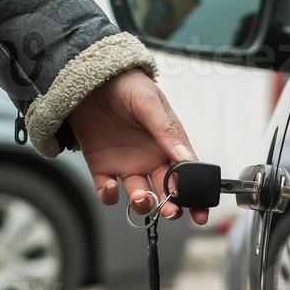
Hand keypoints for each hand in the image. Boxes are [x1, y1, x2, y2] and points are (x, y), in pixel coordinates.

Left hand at [70, 68, 207, 224]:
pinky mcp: (102, 168)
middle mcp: (150, 159)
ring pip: (140, 197)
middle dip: (172, 207)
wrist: (90, 78)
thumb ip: (166, 130)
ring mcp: (127, 165)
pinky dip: (109, 196)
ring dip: (143, 204)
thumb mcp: (149, 102)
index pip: (187, 174)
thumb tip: (186, 157)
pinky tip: (111, 187)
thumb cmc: (125, 85)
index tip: (200, 210)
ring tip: (142, 198)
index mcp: (168, 144)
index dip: (196, 195)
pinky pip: (107, 191)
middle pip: (166, 192)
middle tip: (171, 210)